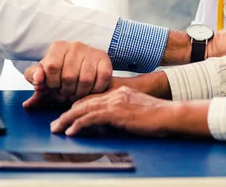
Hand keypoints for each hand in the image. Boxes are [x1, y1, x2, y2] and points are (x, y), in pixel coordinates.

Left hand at [22, 41, 112, 106]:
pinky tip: (89, 90)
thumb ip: (33, 76)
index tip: (54, 86)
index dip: (52, 83)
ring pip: (86, 80)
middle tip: (66, 93)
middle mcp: (75, 46)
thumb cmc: (58, 73)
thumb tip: (38, 79)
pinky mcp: (105, 60)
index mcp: (58, 47)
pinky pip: (102, 79)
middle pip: (69, 76)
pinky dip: (95, 90)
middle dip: (66, 91)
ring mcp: (92, 52)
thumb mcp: (42, 74)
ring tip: (77, 93)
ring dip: (80, 93)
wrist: (81, 66)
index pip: (52, 66)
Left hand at [50, 86, 177, 135]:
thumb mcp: (136, 113)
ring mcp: (115, 101)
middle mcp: (115, 94)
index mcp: (119, 92)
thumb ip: (122, 114)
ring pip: (83, 109)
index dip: (77, 107)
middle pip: (84, 102)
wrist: (170, 115)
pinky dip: (78, 124)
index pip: (92, 98)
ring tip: (57, 128)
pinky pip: (91, 118)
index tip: (67, 116)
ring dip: (67, 120)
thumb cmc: (157, 118)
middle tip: (55, 124)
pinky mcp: (116, 111)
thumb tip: (110, 123)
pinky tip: (71, 131)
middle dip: (67, 114)